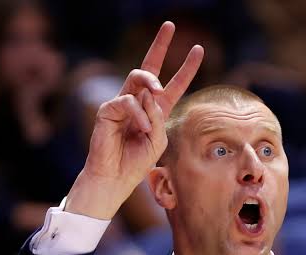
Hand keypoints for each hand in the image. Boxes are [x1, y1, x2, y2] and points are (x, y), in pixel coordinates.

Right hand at [65, 22, 203, 218]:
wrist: (116, 178)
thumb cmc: (136, 162)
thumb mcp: (158, 140)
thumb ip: (158, 116)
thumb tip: (148, 92)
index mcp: (155, 111)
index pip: (173, 85)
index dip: (186, 68)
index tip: (198, 49)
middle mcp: (138, 103)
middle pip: (149, 67)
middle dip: (160, 44)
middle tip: (170, 25)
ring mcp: (122, 104)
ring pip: (139, 78)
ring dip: (152, 88)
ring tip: (155, 104)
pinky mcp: (107, 110)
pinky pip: (128, 101)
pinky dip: (138, 115)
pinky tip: (141, 129)